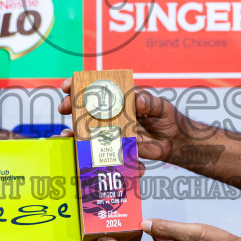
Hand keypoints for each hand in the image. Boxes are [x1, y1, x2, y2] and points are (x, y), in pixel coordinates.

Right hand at [57, 78, 184, 162]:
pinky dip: (91, 153)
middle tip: (64, 108)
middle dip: (71, 106)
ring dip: (74, 132)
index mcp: (120, 98)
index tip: (67, 86)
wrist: (176, 143)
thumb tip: (138, 100)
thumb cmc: (168, 118)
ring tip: (67, 134)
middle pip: (86, 108)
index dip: (79, 85)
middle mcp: (113, 113)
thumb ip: (150, 103)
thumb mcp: (161, 107)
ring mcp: (112, 131)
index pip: (97, 88)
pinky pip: (101, 150)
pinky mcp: (116, 148)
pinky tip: (84, 156)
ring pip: (87, 130)